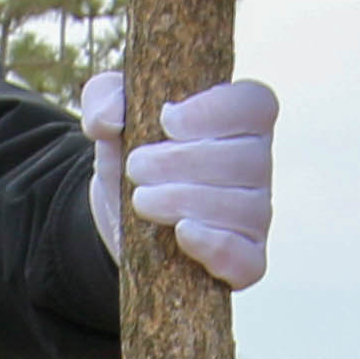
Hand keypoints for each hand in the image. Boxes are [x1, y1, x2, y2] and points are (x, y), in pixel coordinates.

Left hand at [78, 73, 281, 290]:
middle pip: (246, 158)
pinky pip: (248, 259)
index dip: (216, 111)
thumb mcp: (109, 113)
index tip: (167, 120)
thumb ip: (103, 98)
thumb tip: (111, 117)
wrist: (120, 211)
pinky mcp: (245, 260)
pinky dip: (216, 246)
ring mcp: (255, 215)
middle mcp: (256, 164)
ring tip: (141, 200)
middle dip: (183, 162)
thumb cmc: (129, 149)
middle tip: (136, 168)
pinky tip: (182, 232)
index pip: (255, 104)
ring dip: (187, 201)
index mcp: (237, 119)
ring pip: (245, 208)